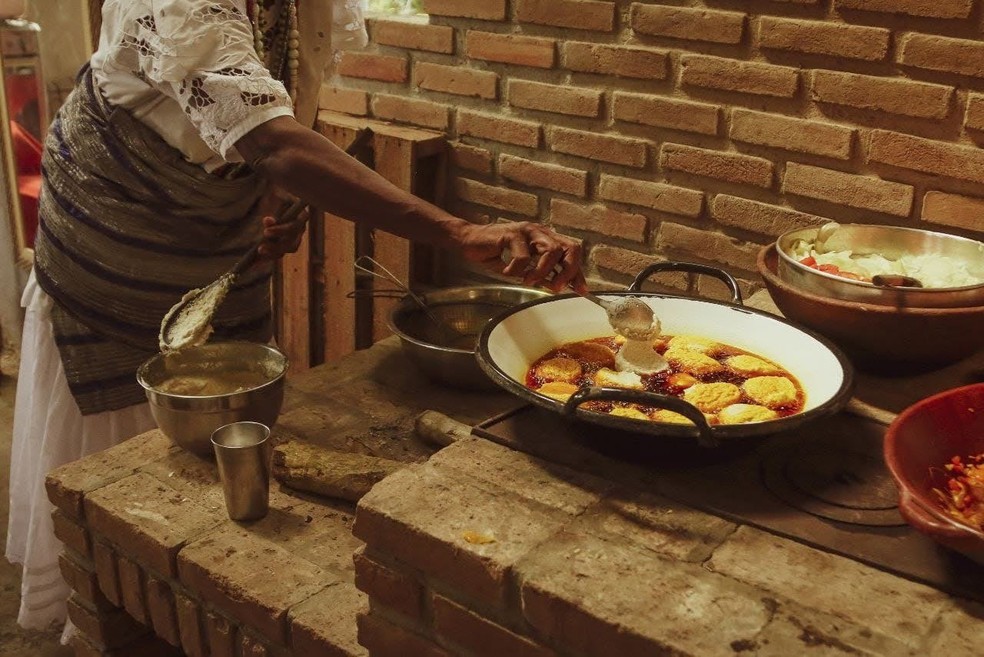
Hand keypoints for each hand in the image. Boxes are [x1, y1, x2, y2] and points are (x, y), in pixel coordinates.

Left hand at [256, 201, 309, 261]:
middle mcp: (300, 230)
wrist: (280, 197)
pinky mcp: (286, 244)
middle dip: (276, 246)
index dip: (281, 231)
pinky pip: (280, 253)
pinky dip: (270, 256)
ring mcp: (295, 238)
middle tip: (260, 247)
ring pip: (287, 250)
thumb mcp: (275, 197)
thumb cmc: (279, 195)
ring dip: (273, 253)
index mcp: (302, 216)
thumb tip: (268, 220)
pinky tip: (258, 259)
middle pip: (293, 244)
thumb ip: (273, 206)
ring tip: (259, 251)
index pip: (294, 227)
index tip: (265, 231)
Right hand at [456, 221, 586, 293]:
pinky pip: (523, 256)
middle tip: (557, 287)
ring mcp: (528, 231)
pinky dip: (516, 269)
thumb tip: (558, 285)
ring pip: (551, 250)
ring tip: (528, 280)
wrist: (470, 241)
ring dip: (543, 271)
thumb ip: (541, 274)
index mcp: (545, 239)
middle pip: (568, 247)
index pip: (570, 253)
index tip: (581, 290)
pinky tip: (506, 271)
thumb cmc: (496, 253)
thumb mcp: (522, 268)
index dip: (578, 272)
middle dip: (568, 270)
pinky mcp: (512, 233)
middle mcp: (540, 232)